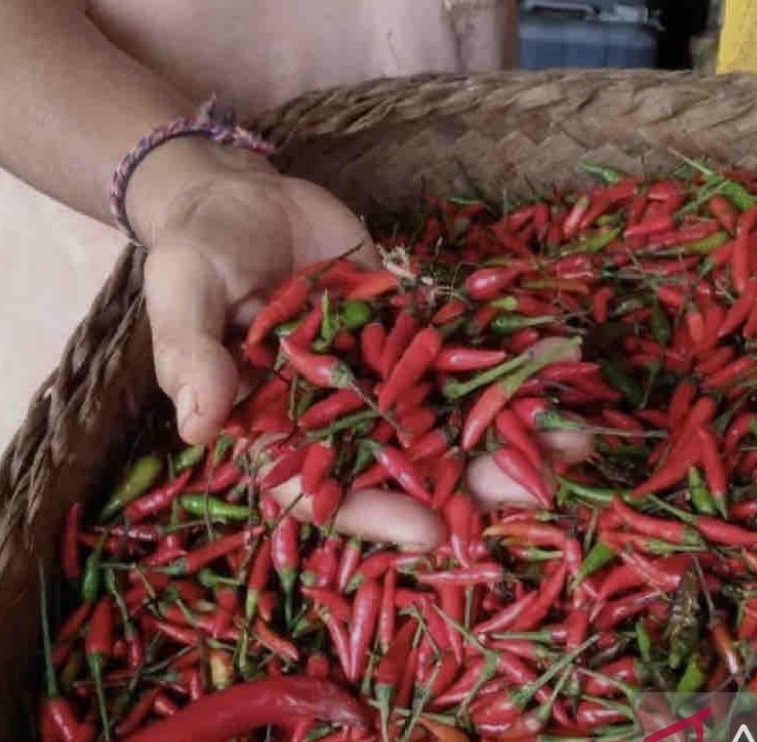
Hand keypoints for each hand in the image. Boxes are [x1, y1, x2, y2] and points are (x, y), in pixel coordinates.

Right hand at [130, 146, 591, 551]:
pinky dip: (506, 365)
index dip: (375, 515)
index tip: (433, 533)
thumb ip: (194, 356)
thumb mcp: (183, 293)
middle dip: (470, 481)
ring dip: (506, 431)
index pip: (323, 489)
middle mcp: (335, 413)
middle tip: (536, 492)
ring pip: (444, 415)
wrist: (237, 194)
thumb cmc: (195, 249)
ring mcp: (378, 373)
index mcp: (274, 426)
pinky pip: (459, 354)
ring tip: (573, 440)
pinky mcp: (407, 331)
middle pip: (403, 463)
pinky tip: (558, 369)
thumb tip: (198, 429)